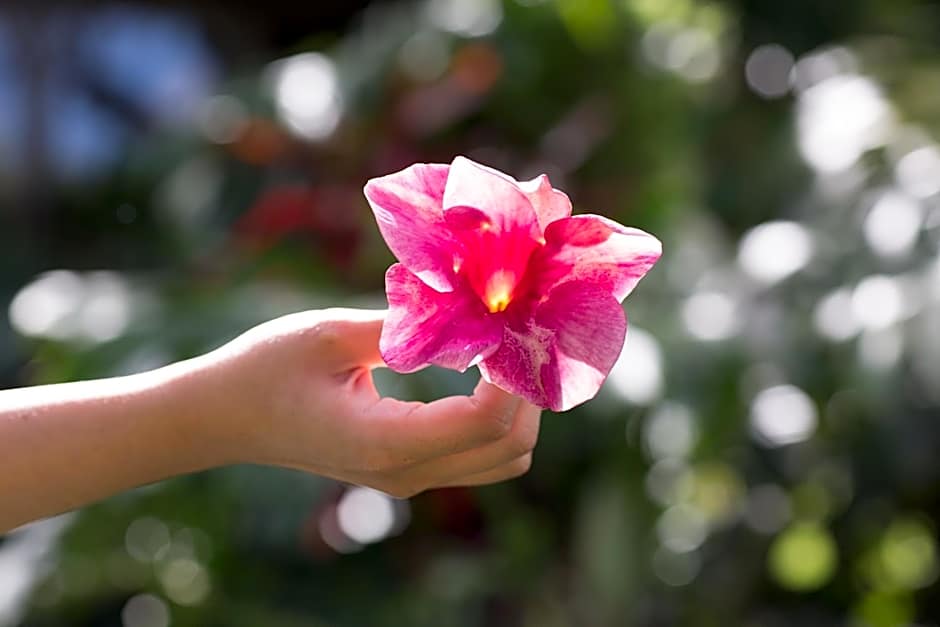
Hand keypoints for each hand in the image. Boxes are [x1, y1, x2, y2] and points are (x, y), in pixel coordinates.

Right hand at [199, 308, 541, 497]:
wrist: (225, 417)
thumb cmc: (266, 368)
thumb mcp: (330, 333)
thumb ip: (404, 326)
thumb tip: (470, 306)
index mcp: (386, 442)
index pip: (487, 420)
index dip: (511, 370)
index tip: (506, 321)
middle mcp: (407, 473)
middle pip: (512, 446)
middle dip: (526, 389)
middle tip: (512, 332)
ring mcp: (410, 479)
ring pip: (506, 458)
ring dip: (517, 407)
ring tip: (497, 350)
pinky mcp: (409, 470)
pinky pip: (481, 454)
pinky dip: (496, 417)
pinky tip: (478, 370)